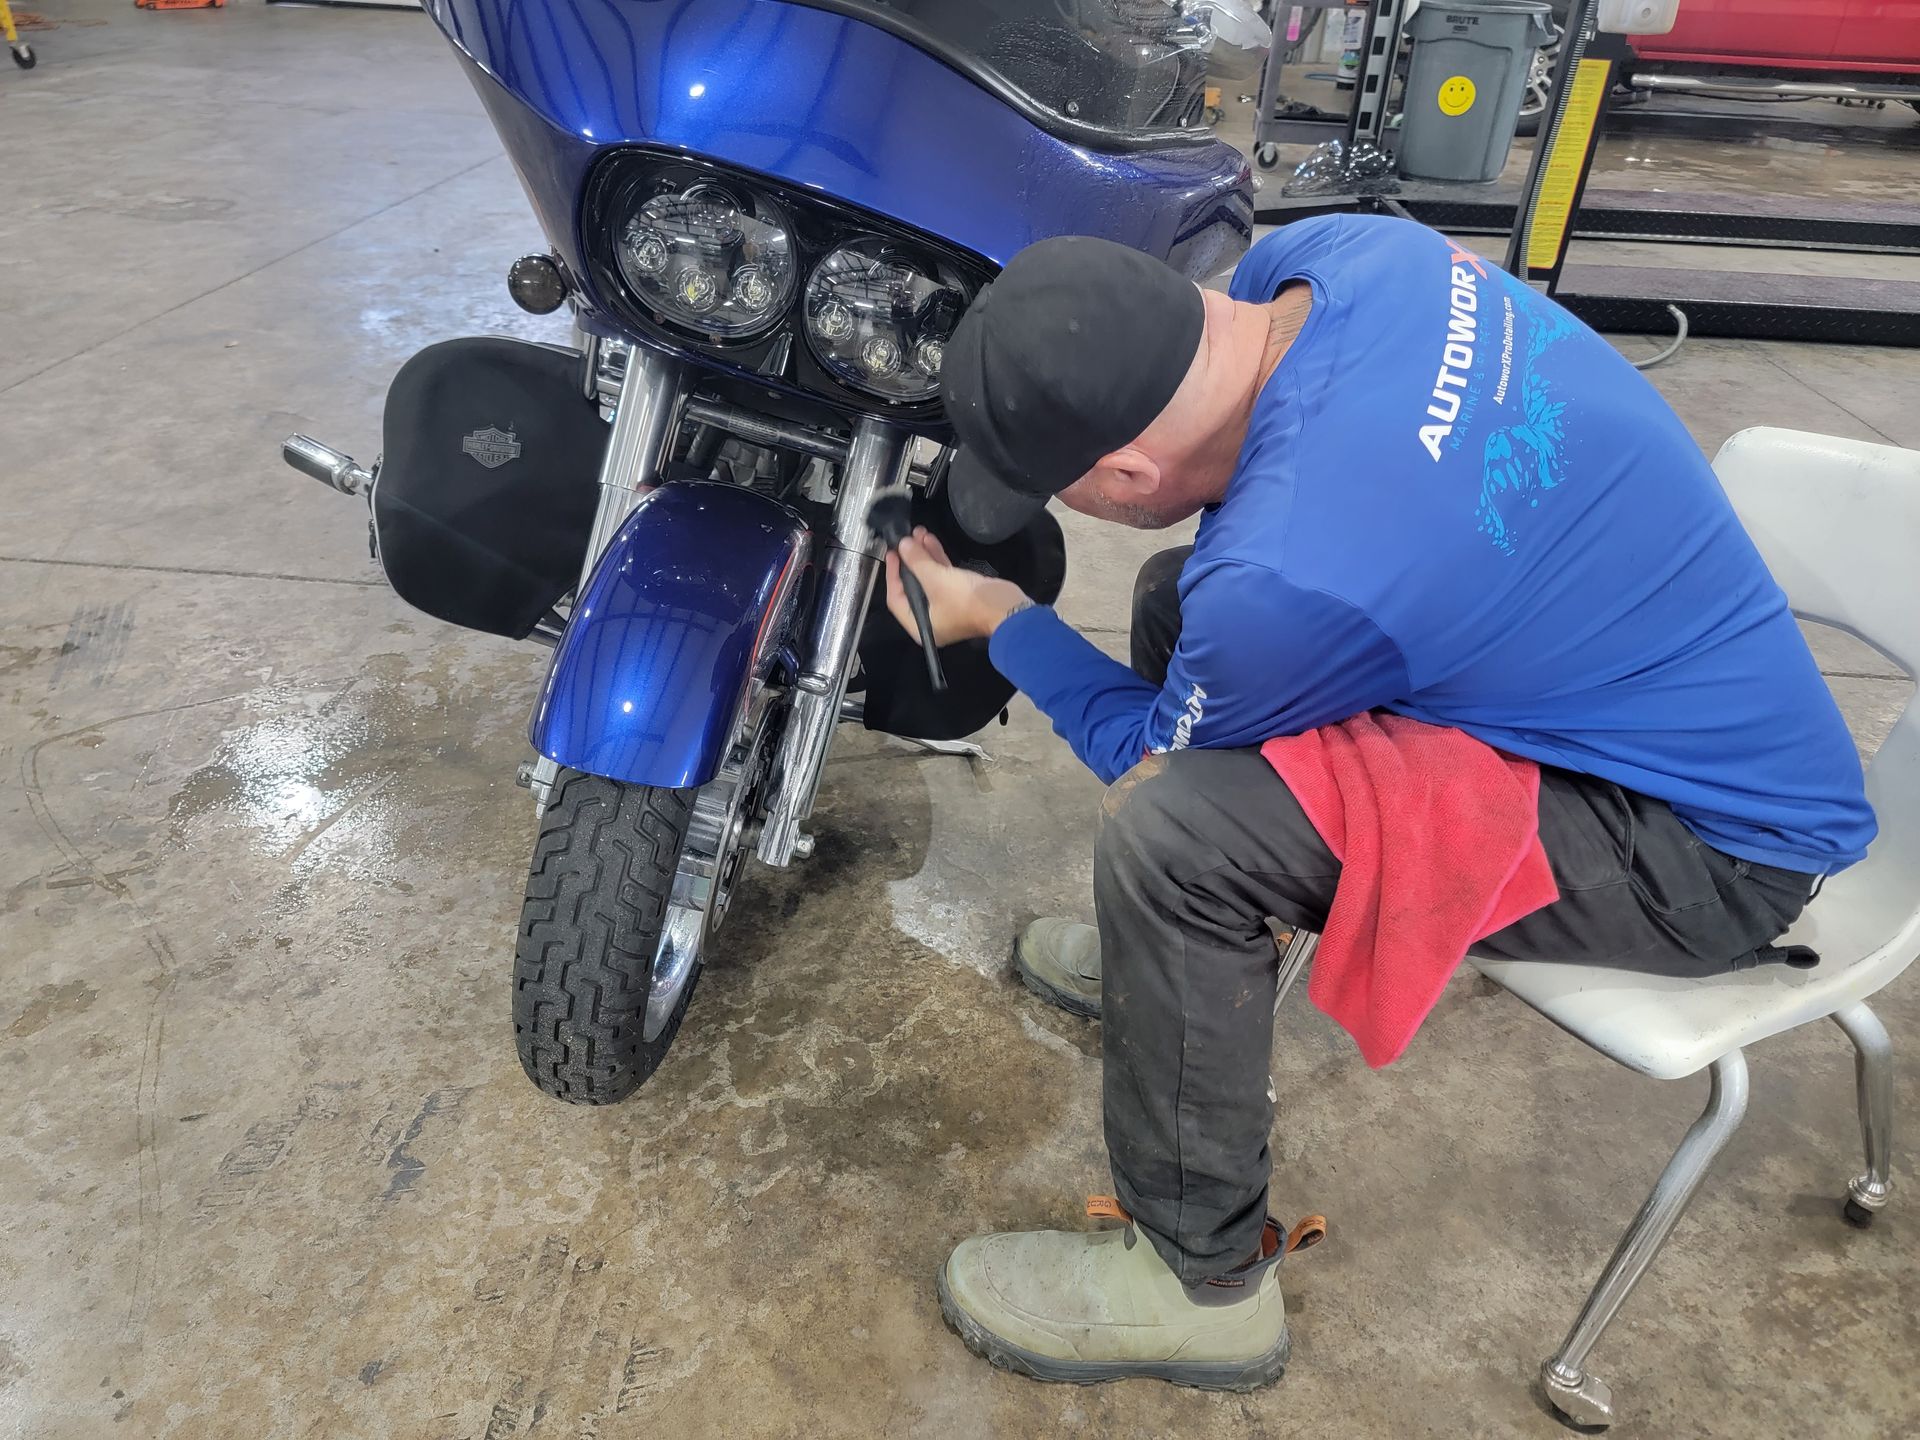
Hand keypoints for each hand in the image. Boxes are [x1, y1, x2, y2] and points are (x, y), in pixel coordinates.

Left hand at [885, 527, 1031, 645]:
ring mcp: (945, 607)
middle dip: (910, 560)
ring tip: (918, 533)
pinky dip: (937, 560)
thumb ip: (916, 561)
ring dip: (924, 556)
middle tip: (905, 540)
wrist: (1006, 608)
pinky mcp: (960, 595)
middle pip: (912, 587)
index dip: (892, 573)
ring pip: (928, 578)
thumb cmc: (967, 601)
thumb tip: (903, 545)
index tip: (893, 552)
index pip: (895, 598)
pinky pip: (942, 576)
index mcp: (919, 624)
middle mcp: (930, 618)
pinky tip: (931, 541)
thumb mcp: (936, 580)